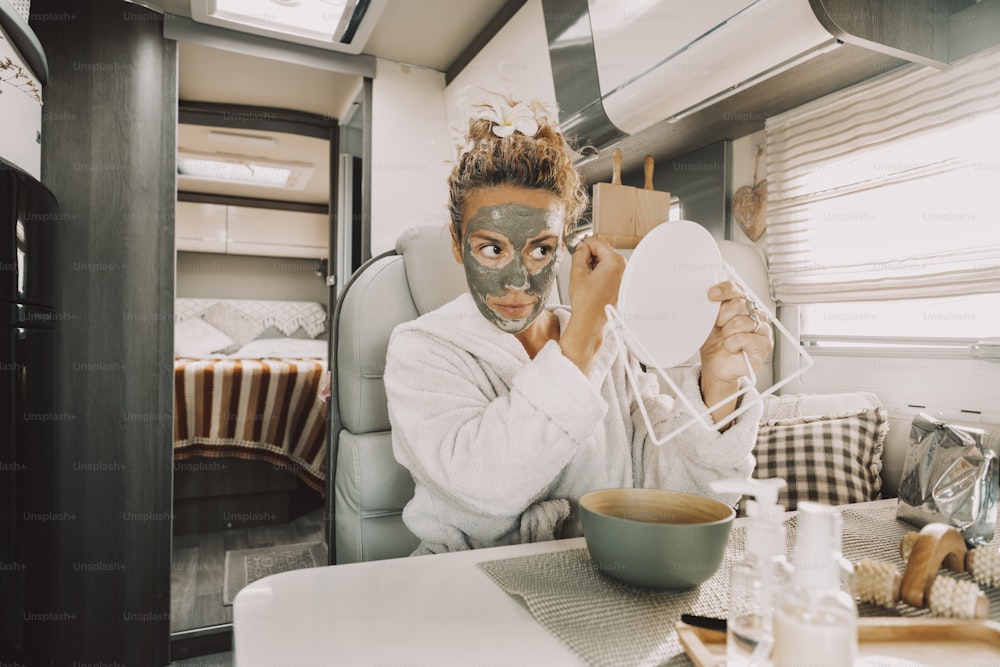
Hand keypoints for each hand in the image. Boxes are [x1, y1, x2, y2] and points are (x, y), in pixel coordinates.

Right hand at [560, 237, 625, 372]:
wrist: (591, 324)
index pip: (597, 243)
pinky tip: (592, 286)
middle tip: (580, 268)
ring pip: (606, 263)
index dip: (584, 247)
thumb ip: (578, 254)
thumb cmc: (587, 304)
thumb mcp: (577, 273)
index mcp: (615, 262)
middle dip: (590, 257)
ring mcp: (624, 278)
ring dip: (595, 267)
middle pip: (603, 252)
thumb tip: (581, 249)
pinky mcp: (622, 286)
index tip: (577, 252)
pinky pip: (610, 273)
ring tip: (585, 280)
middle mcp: (624, 268)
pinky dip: (600, 275)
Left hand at [699, 281, 773, 422]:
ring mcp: (762, 328)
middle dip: (722, 316)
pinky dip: (732, 343)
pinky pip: (745, 337)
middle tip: (718, 326)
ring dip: (727, 332)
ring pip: (742, 321)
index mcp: (742, 303)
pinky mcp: (765, 343)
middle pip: (739, 304)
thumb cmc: (714, 342)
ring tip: (725, 339)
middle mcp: (755, 313)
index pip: (737, 288)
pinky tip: (731, 347)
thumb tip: (708, 296)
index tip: (711, 295)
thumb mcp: (708, 321)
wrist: (715, 364)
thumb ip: (712, 307)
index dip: (724, 290)